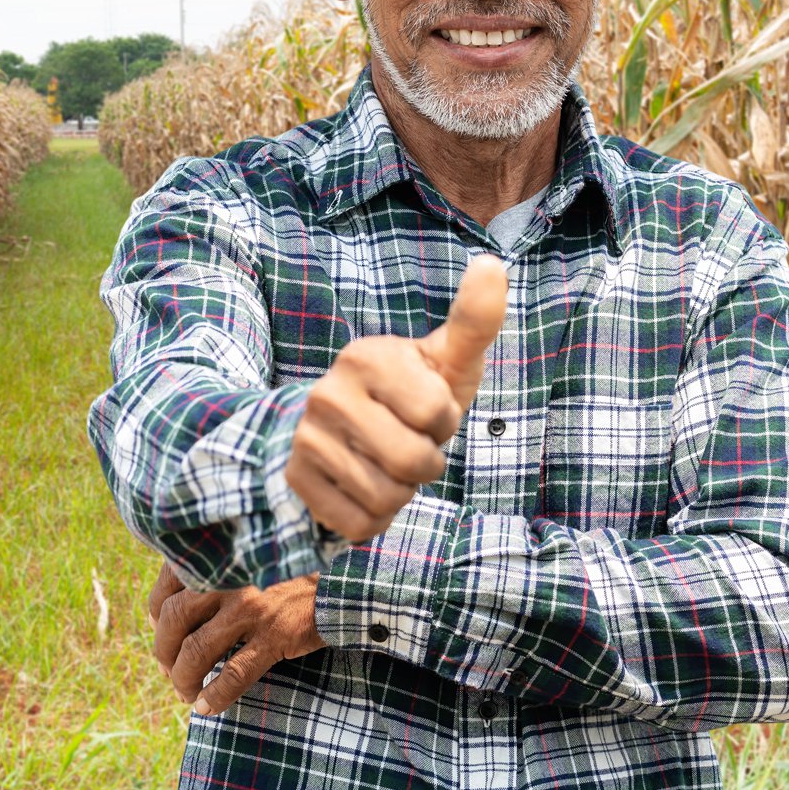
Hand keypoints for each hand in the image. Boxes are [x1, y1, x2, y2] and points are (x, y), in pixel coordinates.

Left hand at [147, 562, 324, 715]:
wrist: (337, 583)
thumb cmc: (283, 575)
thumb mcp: (243, 561)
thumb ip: (211, 575)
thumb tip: (168, 612)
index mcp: (217, 560)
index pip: (166, 588)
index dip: (156, 616)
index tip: (160, 632)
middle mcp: (227, 580)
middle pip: (174, 620)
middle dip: (164, 652)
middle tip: (168, 670)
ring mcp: (249, 608)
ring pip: (197, 650)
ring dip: (183, 678)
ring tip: (185, 693)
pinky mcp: (273, 635)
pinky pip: (233, 674)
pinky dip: (214, 696)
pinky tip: (206, 707)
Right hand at [283, 254, 506, 541]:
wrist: (338, 429)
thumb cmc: (409, 393)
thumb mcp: (443, 359)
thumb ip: (473, 321)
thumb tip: (492, 264)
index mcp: (366, 357)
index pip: (437, 413)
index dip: (444, 421)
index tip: (427, 410)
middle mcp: (327, 394)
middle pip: (414, 462)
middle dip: (427, 463)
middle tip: (409, 442)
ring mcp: (307, 439)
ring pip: (387, 499)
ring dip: (401, 493)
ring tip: (386, 464)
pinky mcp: (296, 480)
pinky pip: (358, 525)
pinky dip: (374, 518)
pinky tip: (363, 488)